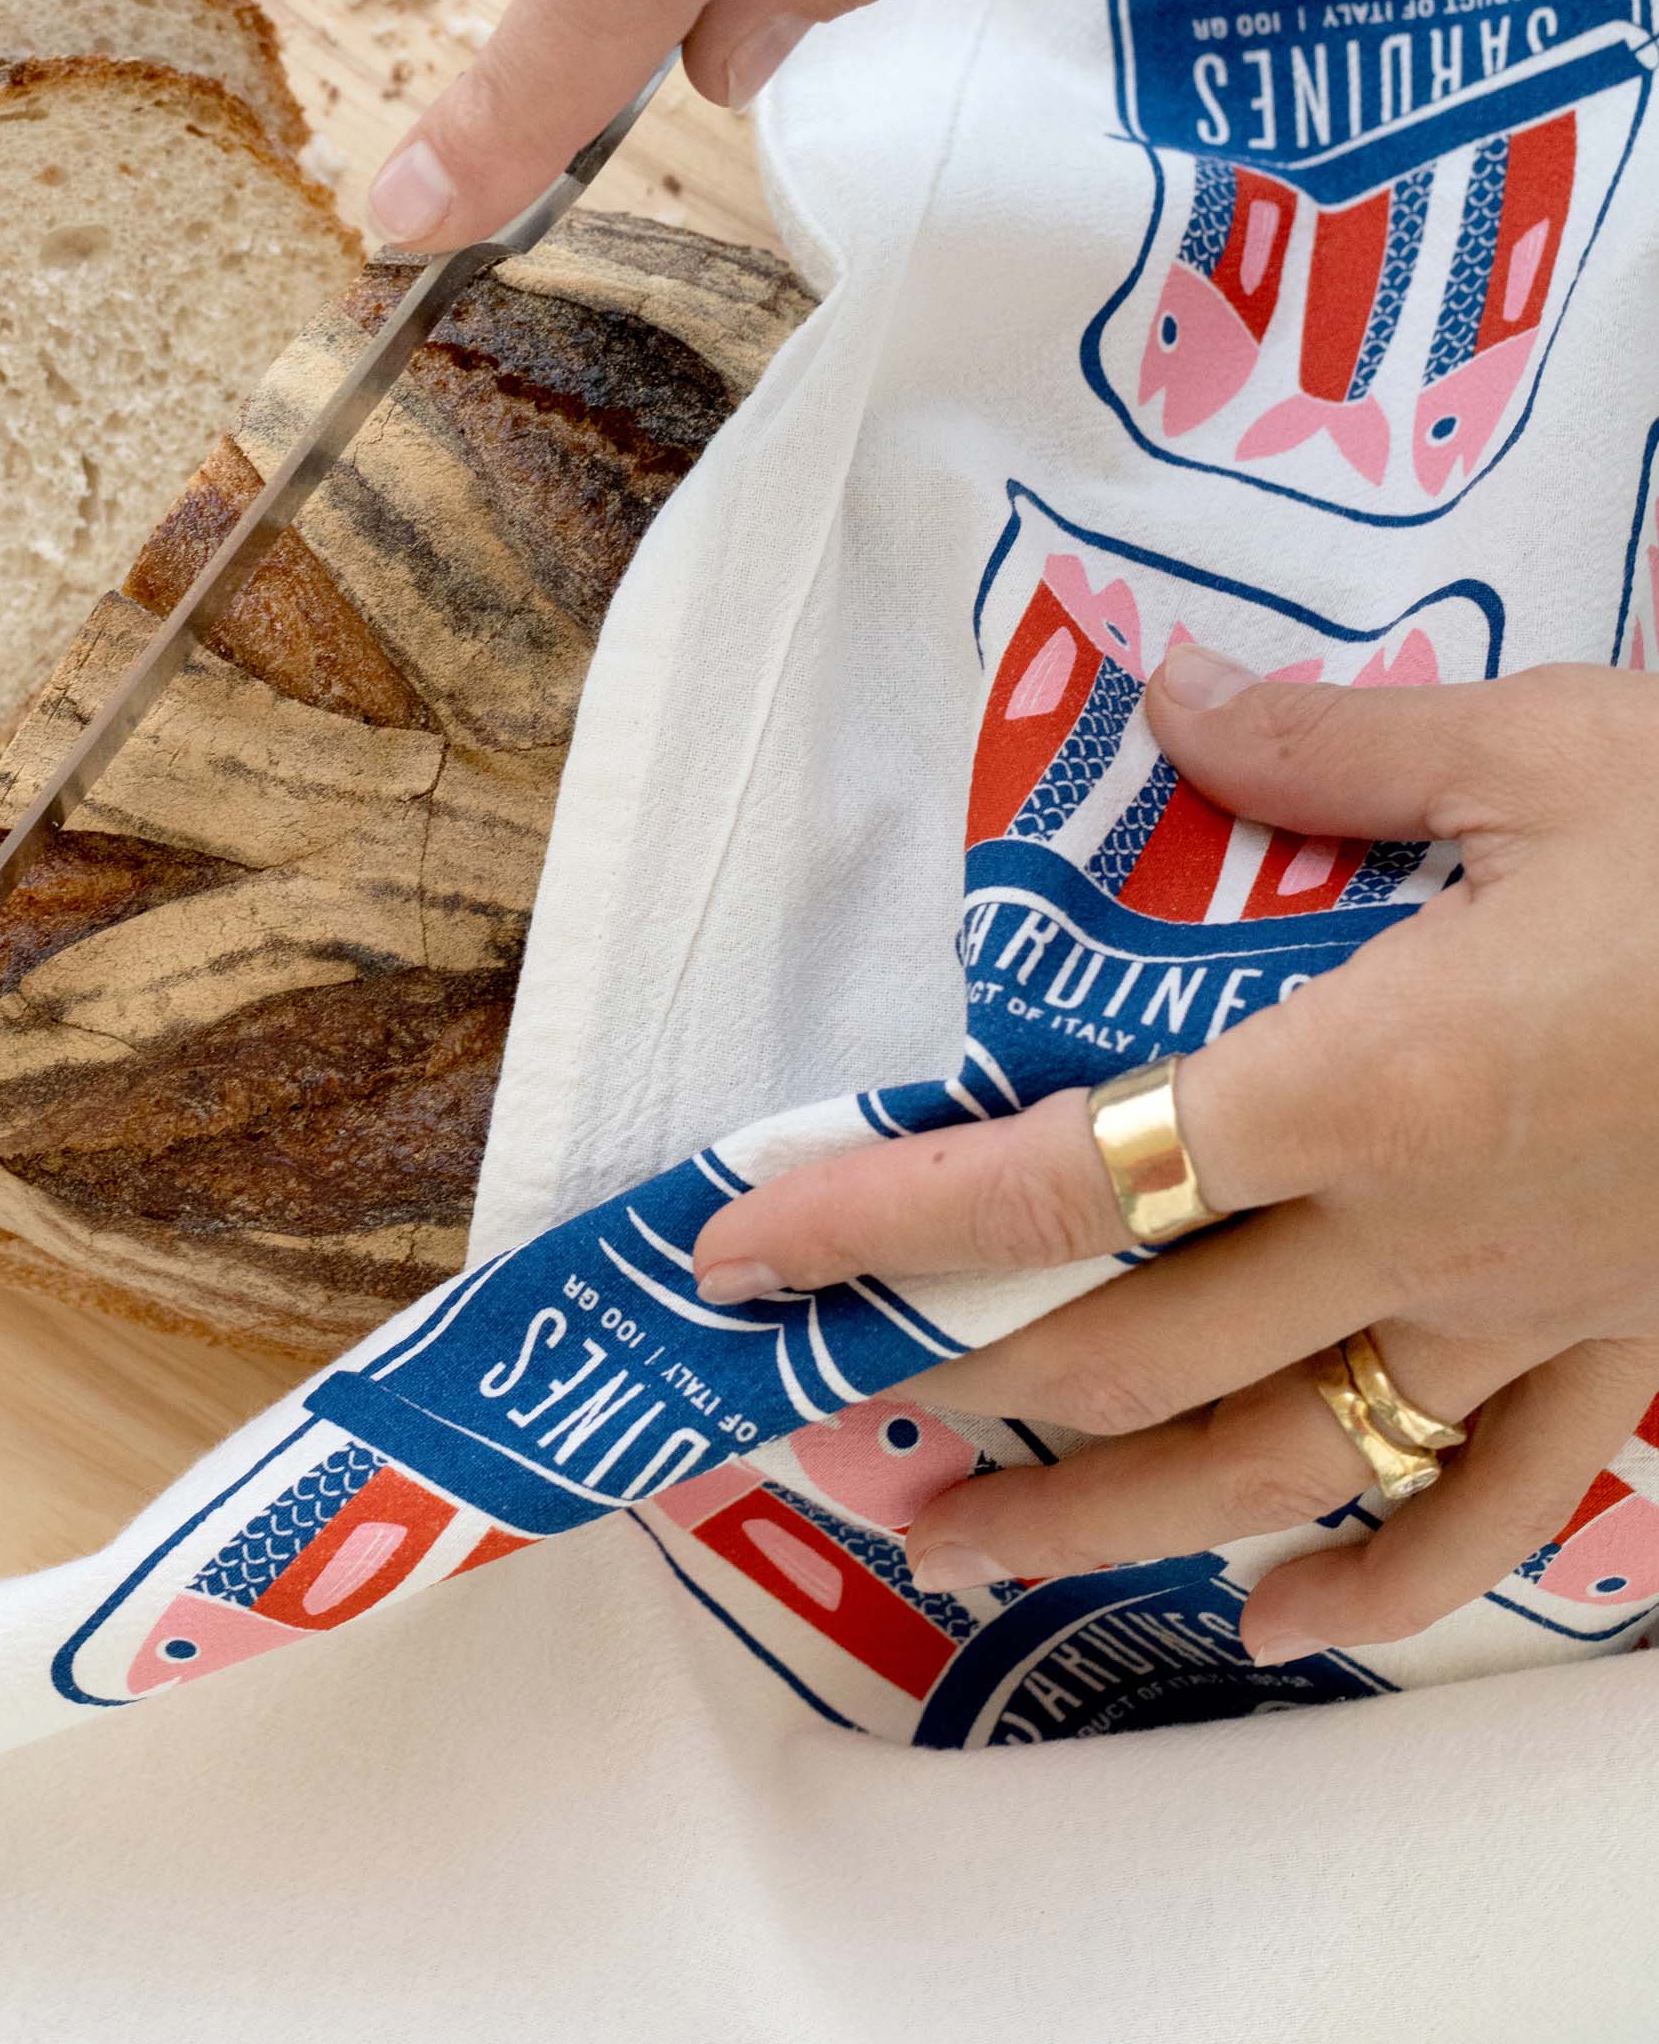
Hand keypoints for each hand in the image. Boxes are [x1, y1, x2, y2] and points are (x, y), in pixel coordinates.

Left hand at [688, 654, 1658, 1661]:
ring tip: (960, 1548)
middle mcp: (1415, 1232)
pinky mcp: (1632, 1360)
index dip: (883, 1220)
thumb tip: (1159, 693)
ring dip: (1102, 1522)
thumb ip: (1324, 747)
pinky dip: (1381, 1582)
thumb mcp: (1552, 752)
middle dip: (960, 1401)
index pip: (1060, 1173)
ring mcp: (1527, 1320)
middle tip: (822, 1431)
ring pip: (1276, 1463)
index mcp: (1360, 1079)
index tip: (742, 1257)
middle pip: (1133, 1356)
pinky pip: (1497, 1512)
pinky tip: (1278, 1619)